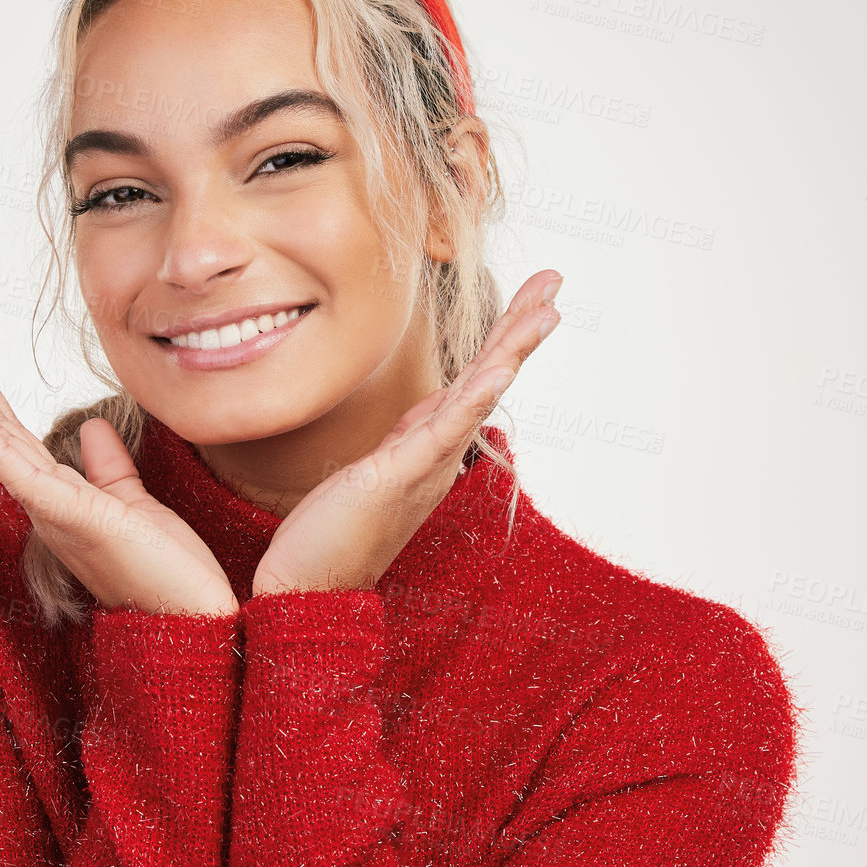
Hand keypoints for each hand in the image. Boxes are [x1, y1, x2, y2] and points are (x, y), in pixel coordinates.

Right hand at [0, 333, 238, 617]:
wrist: (195, 622)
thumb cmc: (167, 572)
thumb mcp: (133, 503)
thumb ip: (108, 467)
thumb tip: (91, 427)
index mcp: (59, 497)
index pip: (12, 433)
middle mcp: (48, 506)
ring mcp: (58, 515)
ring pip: (1, 449)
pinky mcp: (80, 521)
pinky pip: (30, 479)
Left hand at [251, 269, 562, 596]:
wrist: (310, 588)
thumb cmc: (334, 532)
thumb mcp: (376, 466)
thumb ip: (408, 437)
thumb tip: (430, 408)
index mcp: (431, 443)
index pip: (476, 376)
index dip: (505, 333)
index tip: (536, 293)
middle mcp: (439, 452)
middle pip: (490, 375)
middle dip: (522, 324)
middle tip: (556, 278)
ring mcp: (424, 464)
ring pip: (476, 395)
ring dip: (511, 350)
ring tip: (545, 312)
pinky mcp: (398, 476)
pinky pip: (443, 432)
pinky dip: (473, 400)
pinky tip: (498, 372)